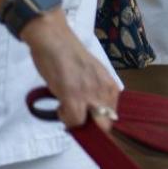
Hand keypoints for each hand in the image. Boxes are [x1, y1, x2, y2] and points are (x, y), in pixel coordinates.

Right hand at [22, 12, 120, 128]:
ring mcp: (90, 94)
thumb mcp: (91, 75)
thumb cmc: (69, 55)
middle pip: (105, 125)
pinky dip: (65, 118)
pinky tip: (59, 105)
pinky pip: (73, 120)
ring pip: (89, 125)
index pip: (113, 117)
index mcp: (110, 86)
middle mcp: (105, 90)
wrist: (55, 39)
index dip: (99, 126)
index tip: (87, 125)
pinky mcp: (73, 95)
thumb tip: (91, 112)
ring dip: (76, 121)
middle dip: (91, 129)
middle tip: (75, 119)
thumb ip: (96, 92)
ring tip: (66, 108)